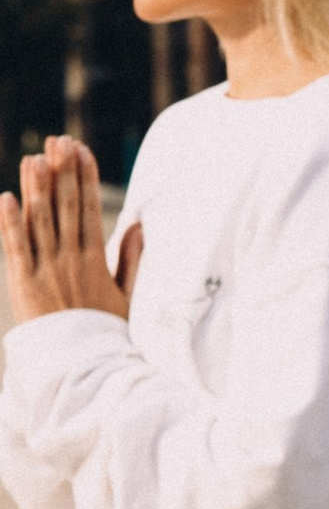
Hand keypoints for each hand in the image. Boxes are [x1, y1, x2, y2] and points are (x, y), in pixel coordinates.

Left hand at [1, 139, 139, 328]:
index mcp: (95, 259)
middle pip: (65, 207)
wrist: (84, 367)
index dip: (84, 177)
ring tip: (32, 158)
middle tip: (58, 141)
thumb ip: (129, 260)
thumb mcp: (125, 297)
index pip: (88, 208)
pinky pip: (15, 247)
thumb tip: (136, 227)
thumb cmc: (104, 333)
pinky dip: (9, 222)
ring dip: (35, 187)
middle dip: (62, 171)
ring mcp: (47, 270)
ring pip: (40, 221)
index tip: (81, 150)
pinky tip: (6, 198)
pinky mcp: (24, 284)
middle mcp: (71, 260)